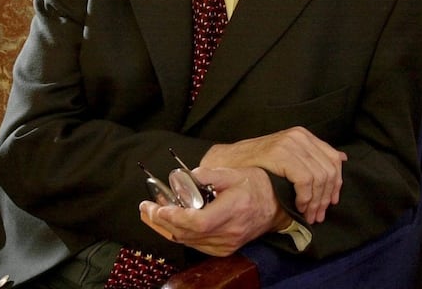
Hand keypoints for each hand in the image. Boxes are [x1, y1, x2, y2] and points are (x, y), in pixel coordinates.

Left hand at [139, 166, 288, 255]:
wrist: (276, 205)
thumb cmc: (257, 186)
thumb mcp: (235, 172)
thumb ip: (210, 174)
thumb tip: (186, 176)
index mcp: (233, 210)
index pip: (198, 222)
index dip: (175, 217)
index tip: (158, 208)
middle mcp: (230, 231)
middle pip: (188, 234)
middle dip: (162, 221)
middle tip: (145, 208)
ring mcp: (227, 244)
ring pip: (189, 241)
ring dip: (167, 229)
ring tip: (151, 214)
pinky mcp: (224, 249)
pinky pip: (196, 244)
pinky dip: (180, 235)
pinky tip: (169, 224)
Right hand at [199, 126, 345, 223]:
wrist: (225, 163)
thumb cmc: (255, 165)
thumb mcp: (287, 156)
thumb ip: (312, 157)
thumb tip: (343, 158)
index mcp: (304, 136)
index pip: (333, 160)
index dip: (336, 184)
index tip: (330, 202)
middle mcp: (299, 136)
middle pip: (328, 170)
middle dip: (325, 197)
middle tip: (317, 216)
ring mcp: (290, 143)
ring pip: (319, 177)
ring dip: (316, 202)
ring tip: (308, 215)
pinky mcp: (280, 153)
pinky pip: (305, 179)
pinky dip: (306, 197)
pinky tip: (299, 206)